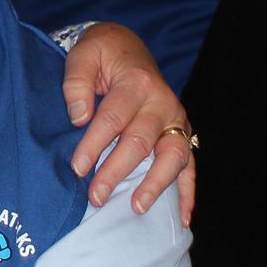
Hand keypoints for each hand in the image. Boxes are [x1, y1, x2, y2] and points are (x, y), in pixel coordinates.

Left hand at [60, 22, 195, 224]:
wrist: (127, 47)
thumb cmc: (102, 54)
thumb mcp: (83, 55)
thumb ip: (76, 83)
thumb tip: (79, 117)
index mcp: (136, 82)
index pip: (113, 118)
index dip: (94, 144)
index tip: (77, 168)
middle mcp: (162, 102)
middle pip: (140, 141)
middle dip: (116, 171)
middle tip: (96, 197)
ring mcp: (176, 120)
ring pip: (172, 156)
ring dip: (155, 184)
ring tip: (136, 208)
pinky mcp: (182, 134)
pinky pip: (189, 166)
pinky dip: (188, 193)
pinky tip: (182, 219)